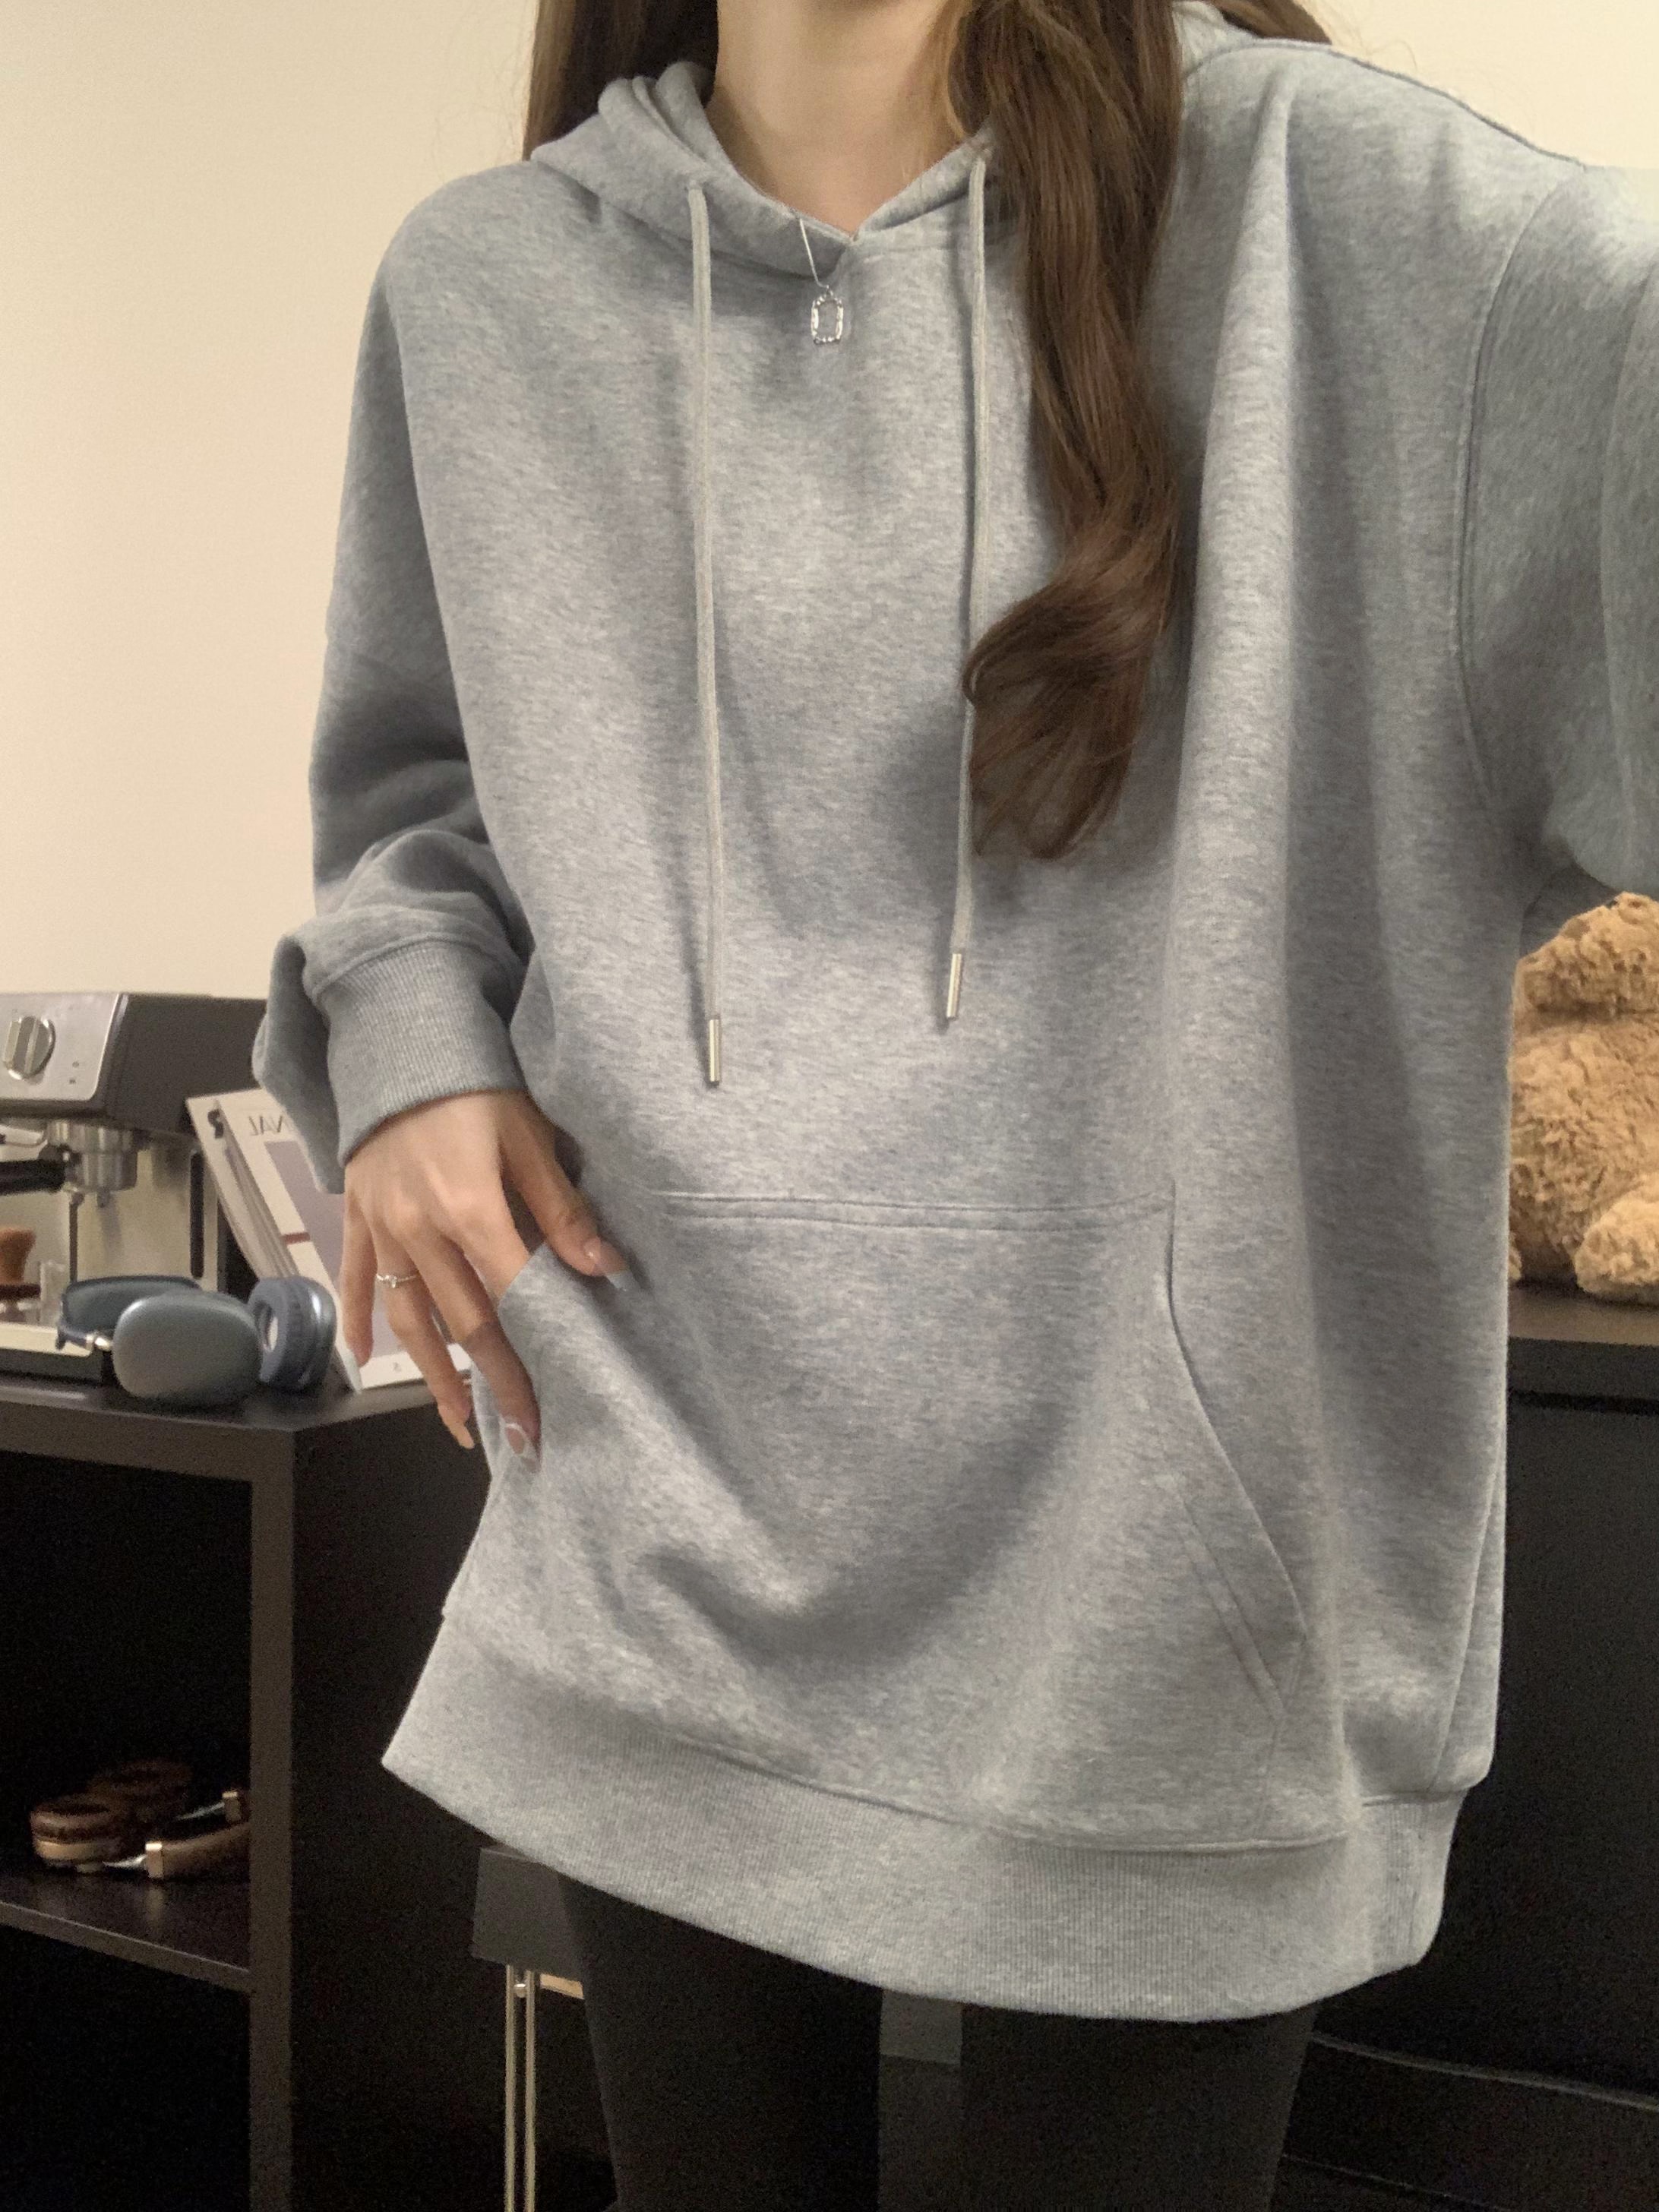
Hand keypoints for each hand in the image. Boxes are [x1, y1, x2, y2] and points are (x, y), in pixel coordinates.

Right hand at [338, 1089, 628, 1453]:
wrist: (398, 1039)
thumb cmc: (475, 1084)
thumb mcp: (530, 1136)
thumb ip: (563, 1208)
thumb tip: (606, 1269)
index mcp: (468, 1210)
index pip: (507, 1301)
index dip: (528, 1360)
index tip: (547, 1408)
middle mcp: (419, 1231)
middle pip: (461, 1323)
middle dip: (493, 1383)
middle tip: (521, 1435)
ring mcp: (382, 1226)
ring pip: (406, 1315)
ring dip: (432, 1373)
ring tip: (457, 1420)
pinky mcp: (357, 1214)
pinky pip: (356, 1276)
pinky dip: (359, 1318)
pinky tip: (365, 1356)